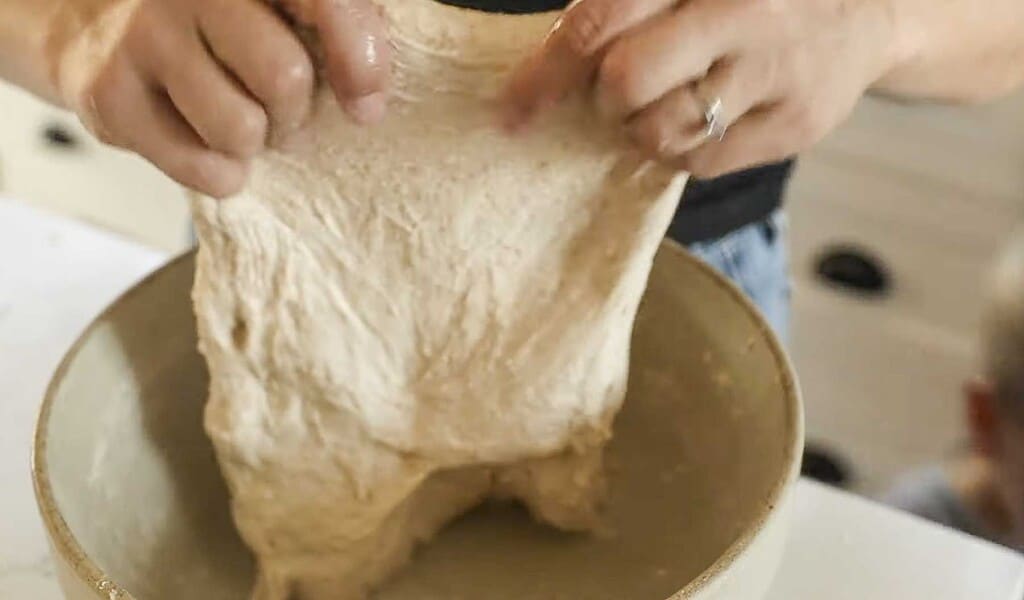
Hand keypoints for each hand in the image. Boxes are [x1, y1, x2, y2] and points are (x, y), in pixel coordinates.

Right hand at [65, 0, 389, 196]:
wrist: (95, 22)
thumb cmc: (210, 21)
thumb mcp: (274, 6)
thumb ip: (333, 25)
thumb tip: (368, 98)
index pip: (325, 0)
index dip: (359, 58)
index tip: (365, 103)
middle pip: (283, 77)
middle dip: (295, 112)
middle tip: (279, 110)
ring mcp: (142, 35)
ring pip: (241, 129)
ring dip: (254, 144)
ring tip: (237, 120)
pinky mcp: (110, 93)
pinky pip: (201, 168)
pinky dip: (220, 173)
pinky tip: (205, 142)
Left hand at [502, 0, 898, 177]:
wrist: (869, 9)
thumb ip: (627, 7)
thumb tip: (547, 66)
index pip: (601, 21)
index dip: (547, 71)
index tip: (511, 108)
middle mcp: (744, 12)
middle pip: (626, 82)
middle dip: (605, 98)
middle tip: (619, 91)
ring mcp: (775, 72)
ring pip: (661, 132)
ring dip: (640, 129)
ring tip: (664, 104)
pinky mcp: (795, 125)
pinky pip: (700, 162)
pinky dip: (681, 149)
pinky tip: (701, 120)